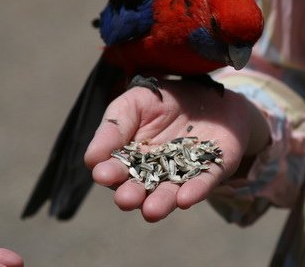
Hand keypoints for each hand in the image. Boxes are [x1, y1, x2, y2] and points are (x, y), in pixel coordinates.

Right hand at [84, 78, 269, 221]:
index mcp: (132, 158)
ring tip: (151, 211)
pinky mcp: (212, 169)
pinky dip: (195, 191)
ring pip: (170, 193)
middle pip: (142, 188)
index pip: (118, 169)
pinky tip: (185, 198)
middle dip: (133, 194)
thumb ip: (114, 126)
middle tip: (126, 199)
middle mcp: (156, 172)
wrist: (208, 93)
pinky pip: (204, 183)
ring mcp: (184, 173)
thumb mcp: (134, 103)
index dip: (110, 172)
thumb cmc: (164, 100)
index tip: (102, 173)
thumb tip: (91, 159)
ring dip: (161, 202)